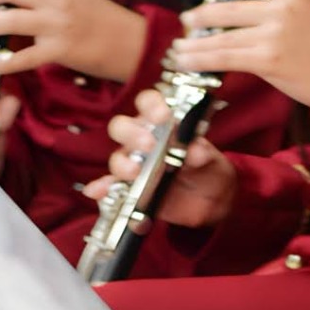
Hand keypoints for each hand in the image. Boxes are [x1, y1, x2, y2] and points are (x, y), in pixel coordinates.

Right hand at [92, 91, 234, 228]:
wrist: (211, 205)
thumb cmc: (209, 172)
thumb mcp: (213, 162)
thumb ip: (204, 154)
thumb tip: (195, 150)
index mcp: (163, 124)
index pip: (148, 103)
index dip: (151, 104)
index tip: (163, 114)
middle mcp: (142, 141)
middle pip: (122, 127)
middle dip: (131, 133)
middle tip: (148, 144)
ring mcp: (133, 166)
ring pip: (116, 158)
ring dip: (121, 163)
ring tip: (134, 171)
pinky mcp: (127, 191)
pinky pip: (107, 188)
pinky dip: (100, 189)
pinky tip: (97, 191)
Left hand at [168, 0, 309, 113]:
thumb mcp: (309, 13)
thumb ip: (280, 5)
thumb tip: (242, 9)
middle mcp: (282, 9)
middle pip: (229, 7)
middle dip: (201, 15)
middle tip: (187, 21)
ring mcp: (273, 34)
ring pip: (222, 36)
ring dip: (195, 43)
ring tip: (179, 48)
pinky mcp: (267, 59)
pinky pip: (225, 57)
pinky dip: (201, 60)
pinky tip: (187, 61)